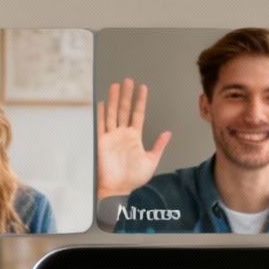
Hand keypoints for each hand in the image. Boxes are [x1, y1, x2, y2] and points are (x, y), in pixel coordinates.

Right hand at [95, 78, 169, 199]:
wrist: (118, 188)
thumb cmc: (133, 178)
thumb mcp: (151, 161)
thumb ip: (158, 146)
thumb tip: (167, 134)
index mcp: (134, 137)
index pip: (137, 114)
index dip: (140, 101)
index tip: (142, 87)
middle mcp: (122, 134)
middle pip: (124, 109)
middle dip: (126, 95)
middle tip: (128, 80)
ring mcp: (111, 136)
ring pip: (112, 113)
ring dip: (114, 100)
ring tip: (115, 86)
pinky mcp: (101, 142)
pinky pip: (100, 125)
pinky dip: (101, 114)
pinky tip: (102, 103)